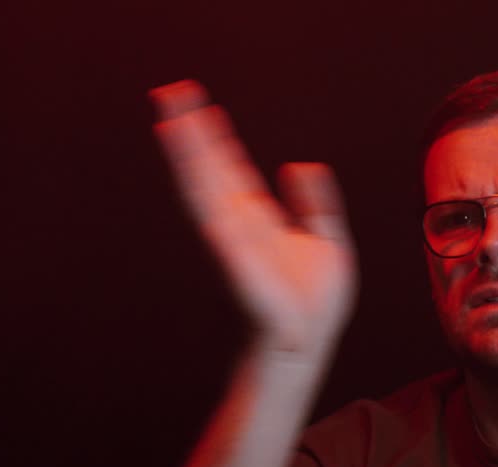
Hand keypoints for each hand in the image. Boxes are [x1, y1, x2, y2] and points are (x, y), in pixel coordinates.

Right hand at [151, 80, 356, 358]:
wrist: (306, 343)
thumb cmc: (314, 305)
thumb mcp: (328, 239)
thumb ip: (316, 202)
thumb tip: (302, 164)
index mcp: (259, 219)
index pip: (232, 169)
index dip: (218, 140)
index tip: (204, 109)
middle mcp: (237, 222)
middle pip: (209, 166)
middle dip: (191, 130)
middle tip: (172, 91)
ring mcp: (228, 234)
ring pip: (201, 179)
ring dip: (184, 144)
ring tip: (169, 108)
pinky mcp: (226, 247)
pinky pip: (205, 204)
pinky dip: (193, 175)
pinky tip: (183, 151)